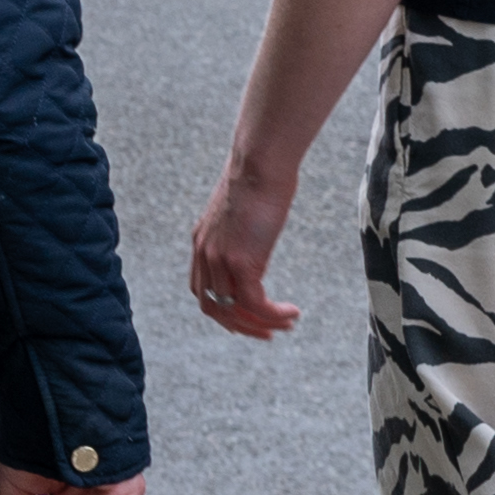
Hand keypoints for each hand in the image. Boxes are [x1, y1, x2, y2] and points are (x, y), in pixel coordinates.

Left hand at [189, 161, 305, 338]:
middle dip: (241, 326)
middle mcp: (205, 253)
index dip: (223, 309)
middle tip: (269, 332)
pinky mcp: (241, 261)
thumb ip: (241, 230)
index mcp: (201, 241)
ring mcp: (220, 259)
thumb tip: (256, 237)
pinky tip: (292, 313)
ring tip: (287, 324)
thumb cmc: (259, 176)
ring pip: (235, 311)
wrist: (260, 162)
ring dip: (262, 324)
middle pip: (212, 307)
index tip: (248, 318)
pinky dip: (274, 314)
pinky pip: (255, 304)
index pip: (201, 289)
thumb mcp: (242, 210)